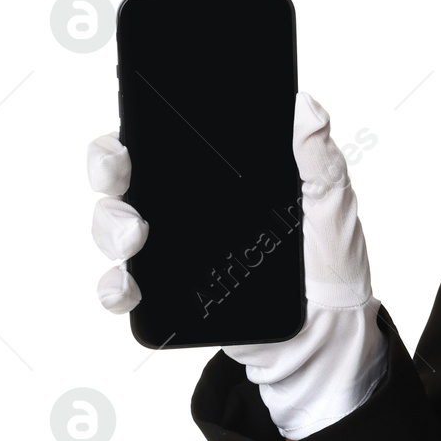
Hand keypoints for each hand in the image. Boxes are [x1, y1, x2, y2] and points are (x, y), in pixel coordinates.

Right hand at [88, 92, 387, 439]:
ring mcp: (170, 252)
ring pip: (112, 226)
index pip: (163, 139)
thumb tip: (306, 106)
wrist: (329, 335)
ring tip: (135, 237)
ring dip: (109, 225)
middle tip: (121, 175)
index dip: (136, 125)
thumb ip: (320, 160)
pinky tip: (127, 289)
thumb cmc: (331, 264)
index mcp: (218, 176)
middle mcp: (184, 208)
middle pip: (122, 175)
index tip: (133, 119)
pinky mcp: (167, 297)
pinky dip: (112, 288)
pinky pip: (122, 288)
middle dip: (106, 166)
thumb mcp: (333, 207)